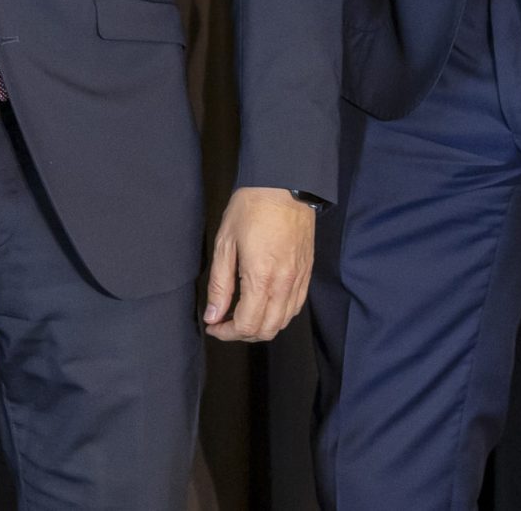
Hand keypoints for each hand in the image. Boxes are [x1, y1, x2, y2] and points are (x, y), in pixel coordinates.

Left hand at [202, 187, 315, 341]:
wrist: (285, 186)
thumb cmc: (250, 209)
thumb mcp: (225, 243)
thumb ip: (219, 284)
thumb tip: (213, 315)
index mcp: (261, 278)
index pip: (247, 325)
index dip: (227, 333)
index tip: (213, 326)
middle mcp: (284, 284)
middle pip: (267, 330)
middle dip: (242, 334)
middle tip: (224, 322)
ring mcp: (299, 280)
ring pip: (283, 322)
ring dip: (262, 326)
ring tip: (242, 314)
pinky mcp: (307, 273)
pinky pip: (295, 307)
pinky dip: (279, 315)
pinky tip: (264, 304)